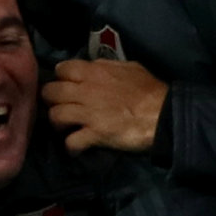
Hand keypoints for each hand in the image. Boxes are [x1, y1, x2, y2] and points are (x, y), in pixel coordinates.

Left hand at [43, 56, 167, 153]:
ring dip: (58, 124)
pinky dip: (71, 146)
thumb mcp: (130, 68)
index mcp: (94, 72)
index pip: (61, 69)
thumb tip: (95, 67)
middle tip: (61, 107)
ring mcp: (88, 113)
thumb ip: (107, 67)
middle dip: (52, 101)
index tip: (66, 86)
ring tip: (66, 128)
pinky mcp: (95, 134)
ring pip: (55, 115)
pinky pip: (71, 141)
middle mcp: (86, 90)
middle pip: (50, 92)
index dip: (61, 78)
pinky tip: (76, 148)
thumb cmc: (151, 90)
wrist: (165, 114)